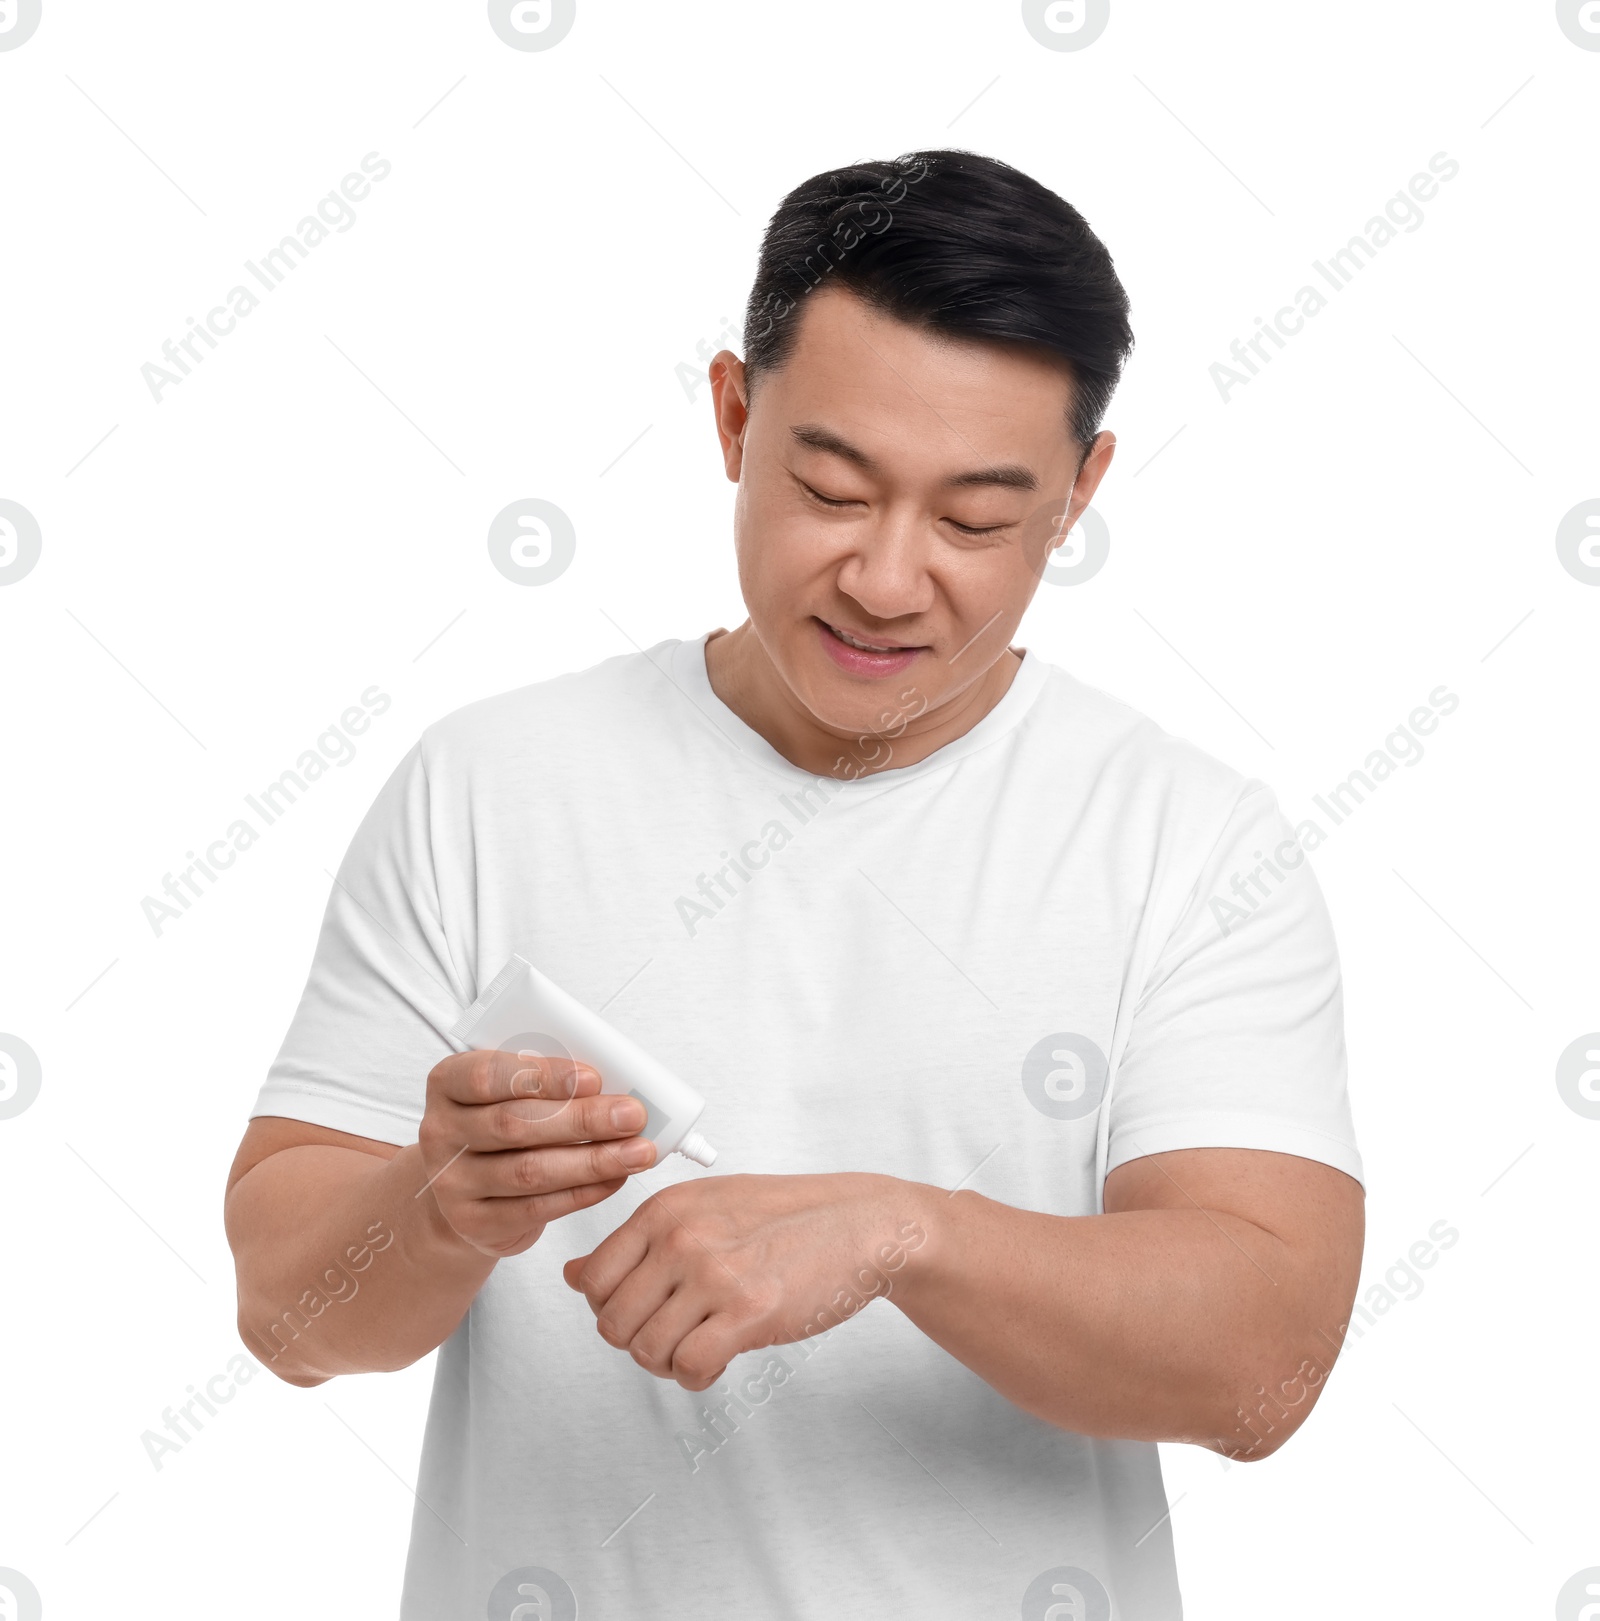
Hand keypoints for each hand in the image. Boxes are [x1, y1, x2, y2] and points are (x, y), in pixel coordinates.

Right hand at [417, 1048, 657, 1258]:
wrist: (468, 1184)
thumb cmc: (502, 1120)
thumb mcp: (513, 1088)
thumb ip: (551, 1080)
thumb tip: (616, 1083)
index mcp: (448, 1082)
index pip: (488, 1074)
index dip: (544, 1076)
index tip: (595, 1078)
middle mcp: (441, 1132)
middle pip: (514, 1125)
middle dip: (583, 1119)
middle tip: (632, 1116)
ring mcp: (453, 1182)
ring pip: (529, 1172)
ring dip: (592, 1161)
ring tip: (638, 1152)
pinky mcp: (475, 1222)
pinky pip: (536, 1208)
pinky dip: (583, 1193)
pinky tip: (614, 1178)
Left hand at [562, 1172, 931, 1389]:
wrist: (859, 1224)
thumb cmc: (784, 1217)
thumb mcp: (703, 1207)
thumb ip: (637, 1240)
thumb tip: (571, 1274)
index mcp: (665, 1209)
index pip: (590, 1279)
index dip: (609, 1309)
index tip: (643, 1312)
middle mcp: (682, 1237)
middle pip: (611, 1323)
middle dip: (637, 1342)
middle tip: (675, 1335)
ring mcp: (714, 1274)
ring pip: (646, 1351)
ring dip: (669, 1363)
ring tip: (700, 1346)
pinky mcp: (749, 1312)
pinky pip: (690, 1368)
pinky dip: (698, 1377)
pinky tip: (720, 1359)